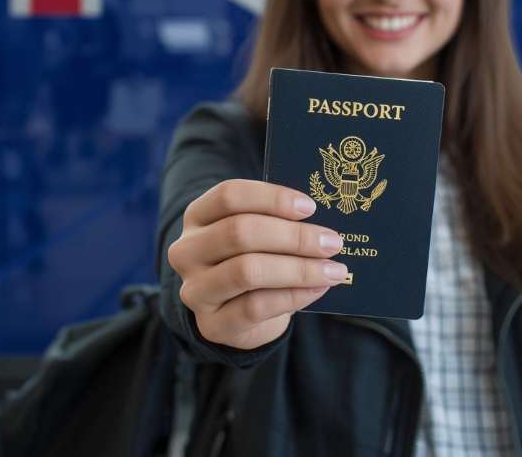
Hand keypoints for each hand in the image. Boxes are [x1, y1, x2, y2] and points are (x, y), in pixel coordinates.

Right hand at [167, 179, 345, 349]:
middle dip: (294, 236)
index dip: (272, 198)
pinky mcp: (211, 325)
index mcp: (197, 216)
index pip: (229, 196)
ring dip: (298, 268)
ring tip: (333, 269)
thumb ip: (278, 222)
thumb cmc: (253, 260)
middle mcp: (187, 250)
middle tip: (332, 242)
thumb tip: (323, 223)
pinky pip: (255, 307)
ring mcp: (195, 290)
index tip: (310, 207)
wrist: (237, 314)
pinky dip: (293, 296)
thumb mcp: (257, 234)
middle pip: (240, 232)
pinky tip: (318, 289)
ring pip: (247, 270)